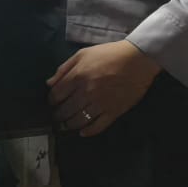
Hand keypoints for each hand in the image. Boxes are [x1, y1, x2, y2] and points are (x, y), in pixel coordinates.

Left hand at [47, 41, 161, 136]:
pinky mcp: (114, 112)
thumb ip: (64, 69)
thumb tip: (49, 84)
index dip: (51, 101)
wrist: (137, 59)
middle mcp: (87, 92)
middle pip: (66, 110)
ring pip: (79, 120)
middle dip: (58, 115)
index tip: (52, 103)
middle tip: (56, 118)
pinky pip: (98, 126)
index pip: (57, 95)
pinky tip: (82, 132)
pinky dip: (88, 131)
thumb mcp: (82, 54)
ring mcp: (101, 104)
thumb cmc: (108, 54)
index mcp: (77, 76)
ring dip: (70, 125)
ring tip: (66, 125)